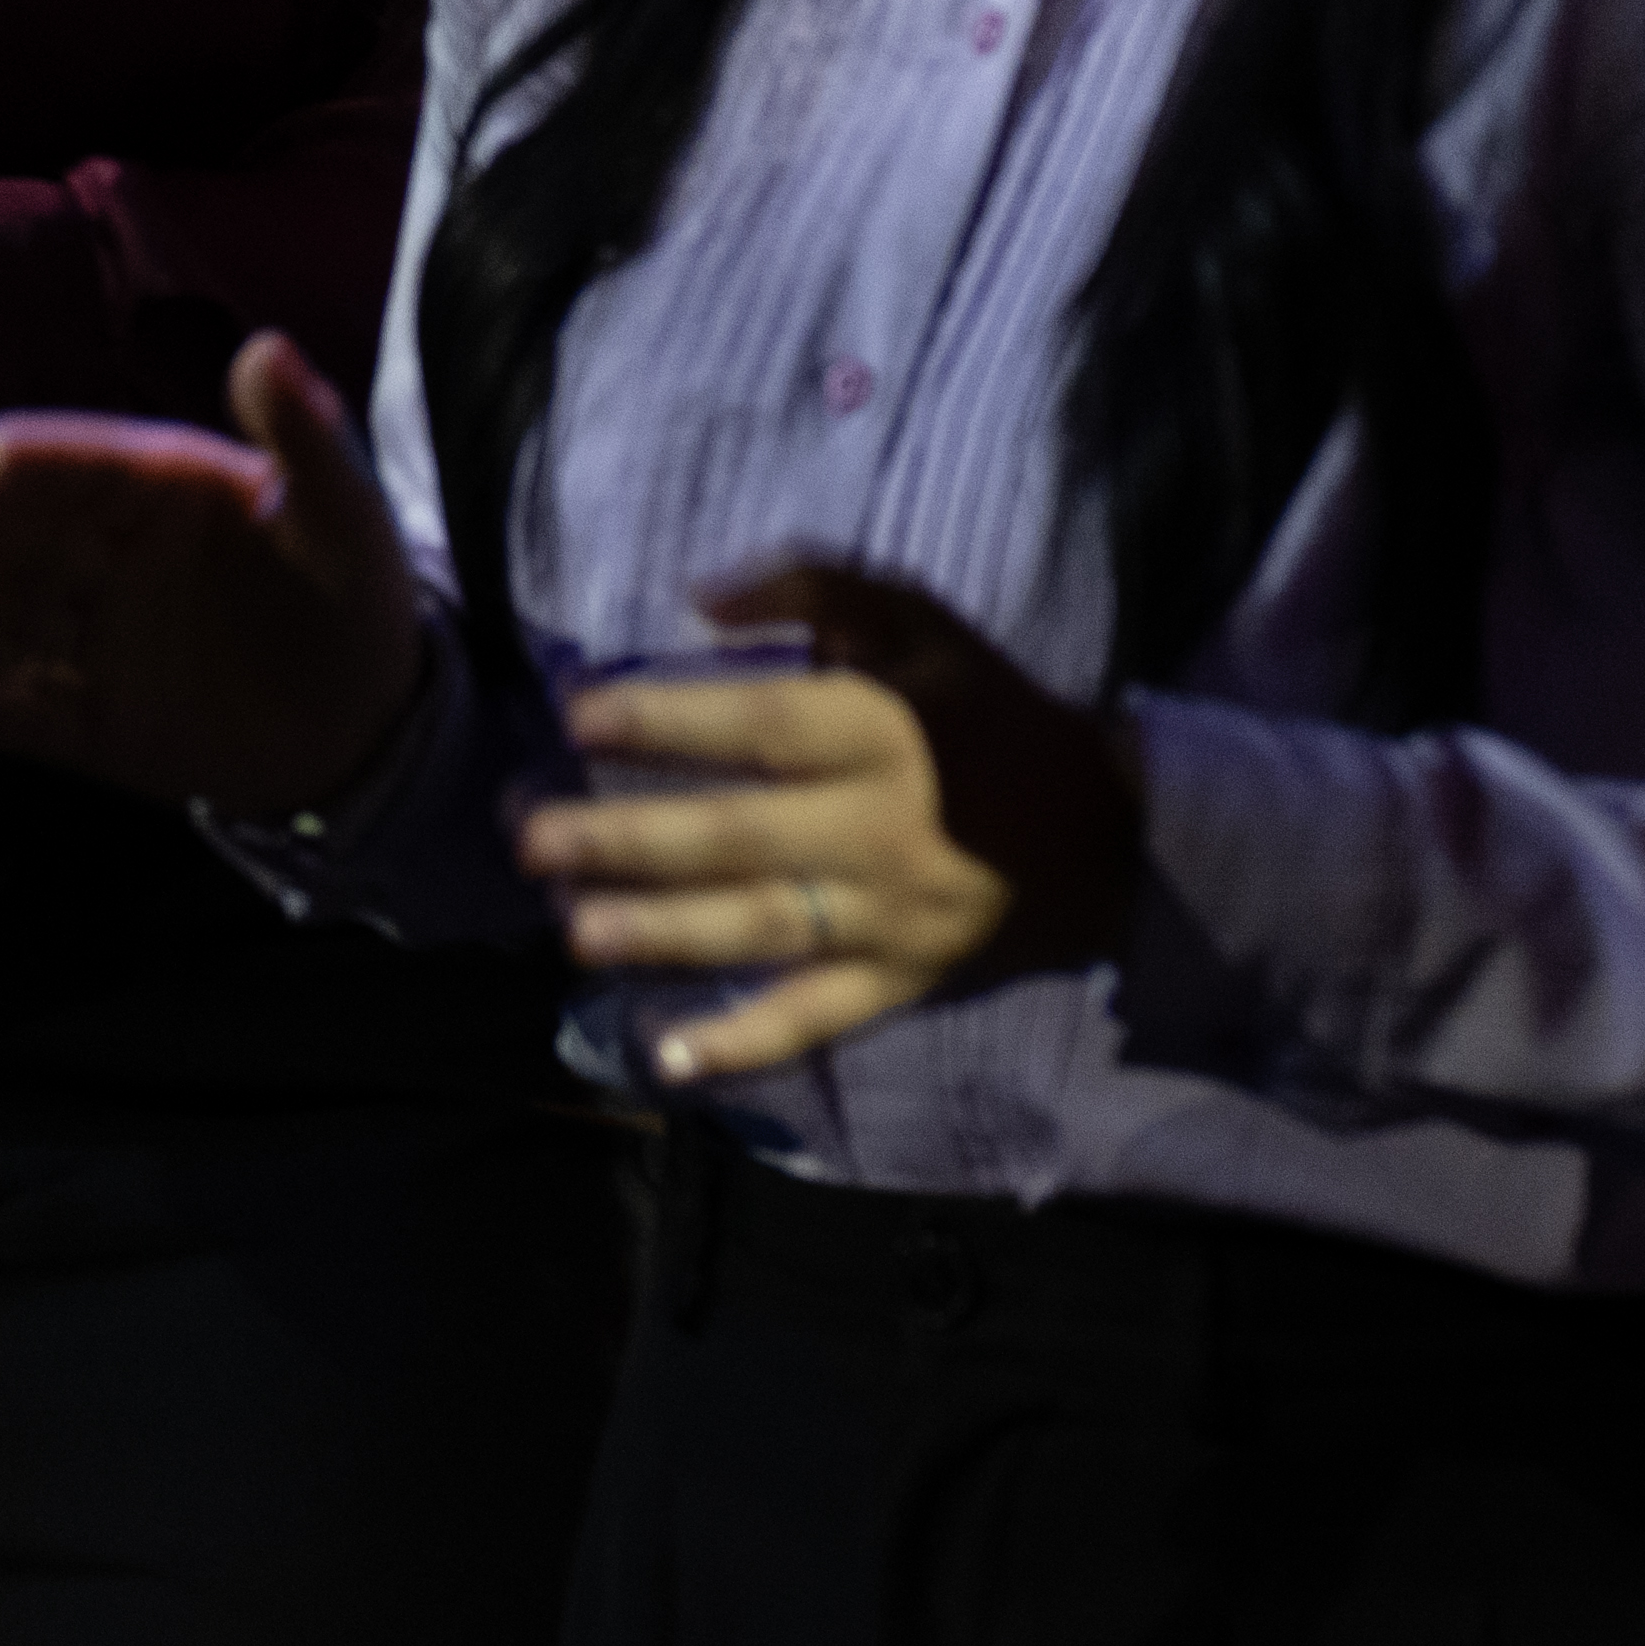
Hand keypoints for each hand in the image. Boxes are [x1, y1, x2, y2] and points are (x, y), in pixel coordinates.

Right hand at [0, 330, 435, 816]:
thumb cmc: (352, 596)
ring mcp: (91, 642)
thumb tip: (265, 345)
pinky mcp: (93, 727)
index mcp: (155, 495)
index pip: (81, 466)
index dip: (33, 459)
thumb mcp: (345, 515)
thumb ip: (306, 439)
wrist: (368, 723)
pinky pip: (28, 718)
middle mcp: (103, 559)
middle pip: (14, 529)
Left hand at [513, 550, 1136, 1085]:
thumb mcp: (925, 625)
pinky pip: (817, 1019)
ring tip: (574, 931)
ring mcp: (888, 917)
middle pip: (741, 837)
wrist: (1113, 834)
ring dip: (664, 934)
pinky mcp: (900, 981)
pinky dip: (745, 1043)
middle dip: (628, 842)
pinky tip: (667, 1054)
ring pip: (764, 929)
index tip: (576, 717)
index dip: (669, 721)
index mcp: (884, 734)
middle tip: (531, 840)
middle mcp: (880, 830)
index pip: (764, 728)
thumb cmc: (993, 714)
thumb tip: (701, 592)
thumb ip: (820, 591)